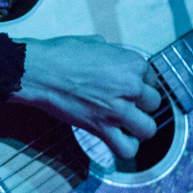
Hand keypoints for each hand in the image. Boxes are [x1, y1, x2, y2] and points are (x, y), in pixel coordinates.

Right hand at [10, 35, 164, 162]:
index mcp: (132, 63)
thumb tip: (113, 59)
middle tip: (125, 103)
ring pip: (148, 129)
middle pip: (154, 104)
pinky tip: (119, 139)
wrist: (39, 71)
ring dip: (140, 127)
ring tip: (128, 124)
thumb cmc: (61, 54)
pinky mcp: (101, 129)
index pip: (153, 79)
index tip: (127, 85)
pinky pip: (127, 149)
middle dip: (141, 104)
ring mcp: (117, 110)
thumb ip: (112, 54)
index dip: (141, 83)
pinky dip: (126, 148)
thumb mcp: (93, 42)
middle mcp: (131, 87)